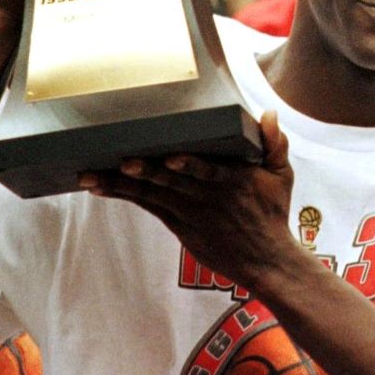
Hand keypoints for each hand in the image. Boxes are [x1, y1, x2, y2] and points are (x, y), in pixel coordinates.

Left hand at [78, 112, 296, 288]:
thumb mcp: (282, 175)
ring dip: (121, 184)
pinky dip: (124, 194)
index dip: (189, 165)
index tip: (171, 156)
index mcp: (233, 180)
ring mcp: (189, 211)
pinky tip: (100, 187)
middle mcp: (207, 196)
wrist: (265, 261)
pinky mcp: (178, 224)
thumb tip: (268, 113)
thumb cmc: (273, 213)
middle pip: (171, 181)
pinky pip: (147, 206)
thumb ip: (275, 143)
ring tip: (92, 176)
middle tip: (120, 160)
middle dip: (145, 171)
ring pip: (152, 193)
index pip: (208, 170)